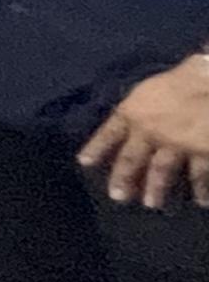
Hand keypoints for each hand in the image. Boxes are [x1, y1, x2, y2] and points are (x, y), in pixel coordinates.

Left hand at [79, 55, 208, 208]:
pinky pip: (200, 176)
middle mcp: (149, 132)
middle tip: (118, 197)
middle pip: (132, 160)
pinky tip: (202, 200)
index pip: (109, 133)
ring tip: (152, 204)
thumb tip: (137, 112)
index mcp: (134, 111)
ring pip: (162, 172)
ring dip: (157, 189)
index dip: (96, 148)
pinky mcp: (203, 154)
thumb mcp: (155, 86)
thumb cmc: (187, 77)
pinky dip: (202, 190)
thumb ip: (144, 104)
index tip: (84, 163)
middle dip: (124, 179)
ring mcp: (176, 145)